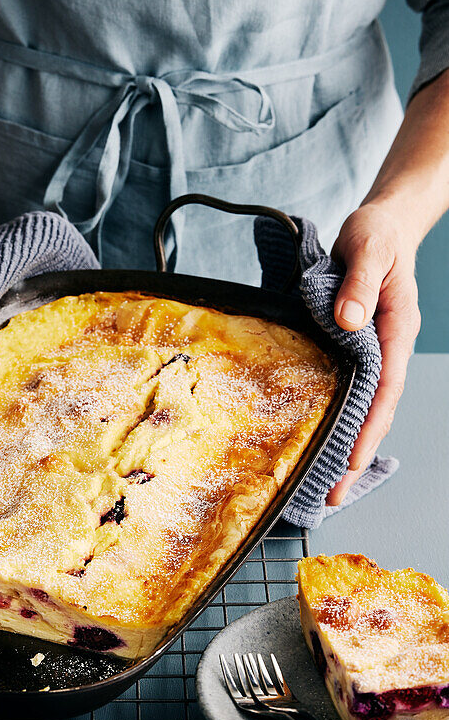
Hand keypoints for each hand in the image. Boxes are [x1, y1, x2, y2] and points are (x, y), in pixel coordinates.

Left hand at [327, 202, 420, 505]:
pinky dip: (341, 419)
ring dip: (349, 444)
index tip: (352, 460)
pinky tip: (323, 441)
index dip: (369, 427)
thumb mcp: (367, 248)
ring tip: (327, 484)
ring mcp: (376, 351)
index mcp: (397, 328)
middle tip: (333, 495)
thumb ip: (358, 284)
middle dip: (357, 455)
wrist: (383, 224)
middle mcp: (389, 347)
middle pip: (377, 410)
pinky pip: (353, 392)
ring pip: (366, 407)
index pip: (385, 388)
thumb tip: (349, 322)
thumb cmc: (377, 235)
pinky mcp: (358, 349)